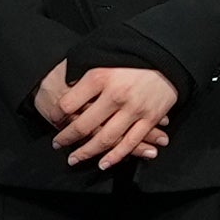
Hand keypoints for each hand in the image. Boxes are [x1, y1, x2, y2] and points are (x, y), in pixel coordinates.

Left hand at [46, 63, 177, 169]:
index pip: (69, 102)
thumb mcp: (103, 58)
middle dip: (67, 137)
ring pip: (106, 138)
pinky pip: (130, 142)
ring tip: (74, 159)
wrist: (166, 56)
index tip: (53, 119)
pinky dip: (116, 156)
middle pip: (84, 125)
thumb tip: (65, 86)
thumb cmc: (132, 56)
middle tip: (57, 144)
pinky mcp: (150, 118)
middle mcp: (116, 94)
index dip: (57, 113)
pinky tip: (103, 163)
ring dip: (87, 152)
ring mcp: (134, 109)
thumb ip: (86, 73)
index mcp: (101, 77)